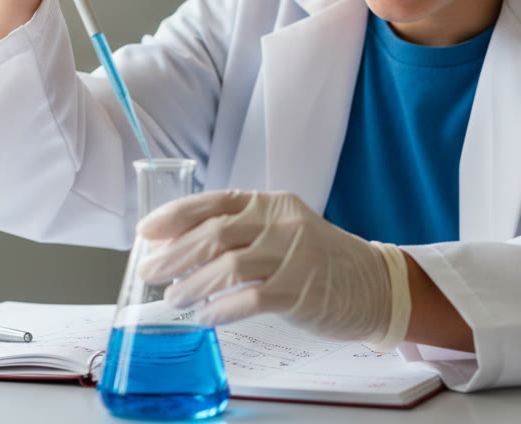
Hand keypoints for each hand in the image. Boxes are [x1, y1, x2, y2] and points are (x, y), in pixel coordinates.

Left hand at [136, 191, 409, 346]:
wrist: (374, 284)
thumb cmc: (318, 260)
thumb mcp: (281, 232)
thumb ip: (240, 234)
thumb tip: (178, 248)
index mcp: (271, 203)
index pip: (215, 202)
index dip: (176, 216)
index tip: (146, 232)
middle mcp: (282, 223)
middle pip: (216, 234)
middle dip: (175, 254)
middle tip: (149, 272)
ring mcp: (293, 256)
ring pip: (229, 266)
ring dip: (193, 284)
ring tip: (173, 299)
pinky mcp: (301, 290)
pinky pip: (250, 299)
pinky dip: (221, 309)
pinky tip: (205, 317)